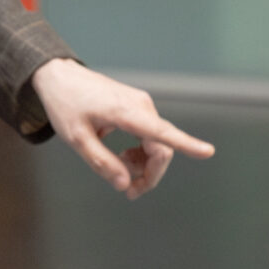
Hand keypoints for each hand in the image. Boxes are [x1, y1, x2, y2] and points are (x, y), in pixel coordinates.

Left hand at [30, 58, 214, 198]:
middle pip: (162, 148)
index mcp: (125, 112)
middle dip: (150, 174)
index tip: (208, 151)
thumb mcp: (76, 138)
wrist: (60, 76)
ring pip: (158, 143)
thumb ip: (101, 163)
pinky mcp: (138, 106)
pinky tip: (124, 156)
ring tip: (120, 170)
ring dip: (145, 164)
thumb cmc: (65, 104)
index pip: (162, 132)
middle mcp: (140, 106)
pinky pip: (151, 134)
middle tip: (130, 192)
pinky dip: (142, 151)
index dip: (187, 144)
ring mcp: (141, 105)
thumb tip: (125, 184)